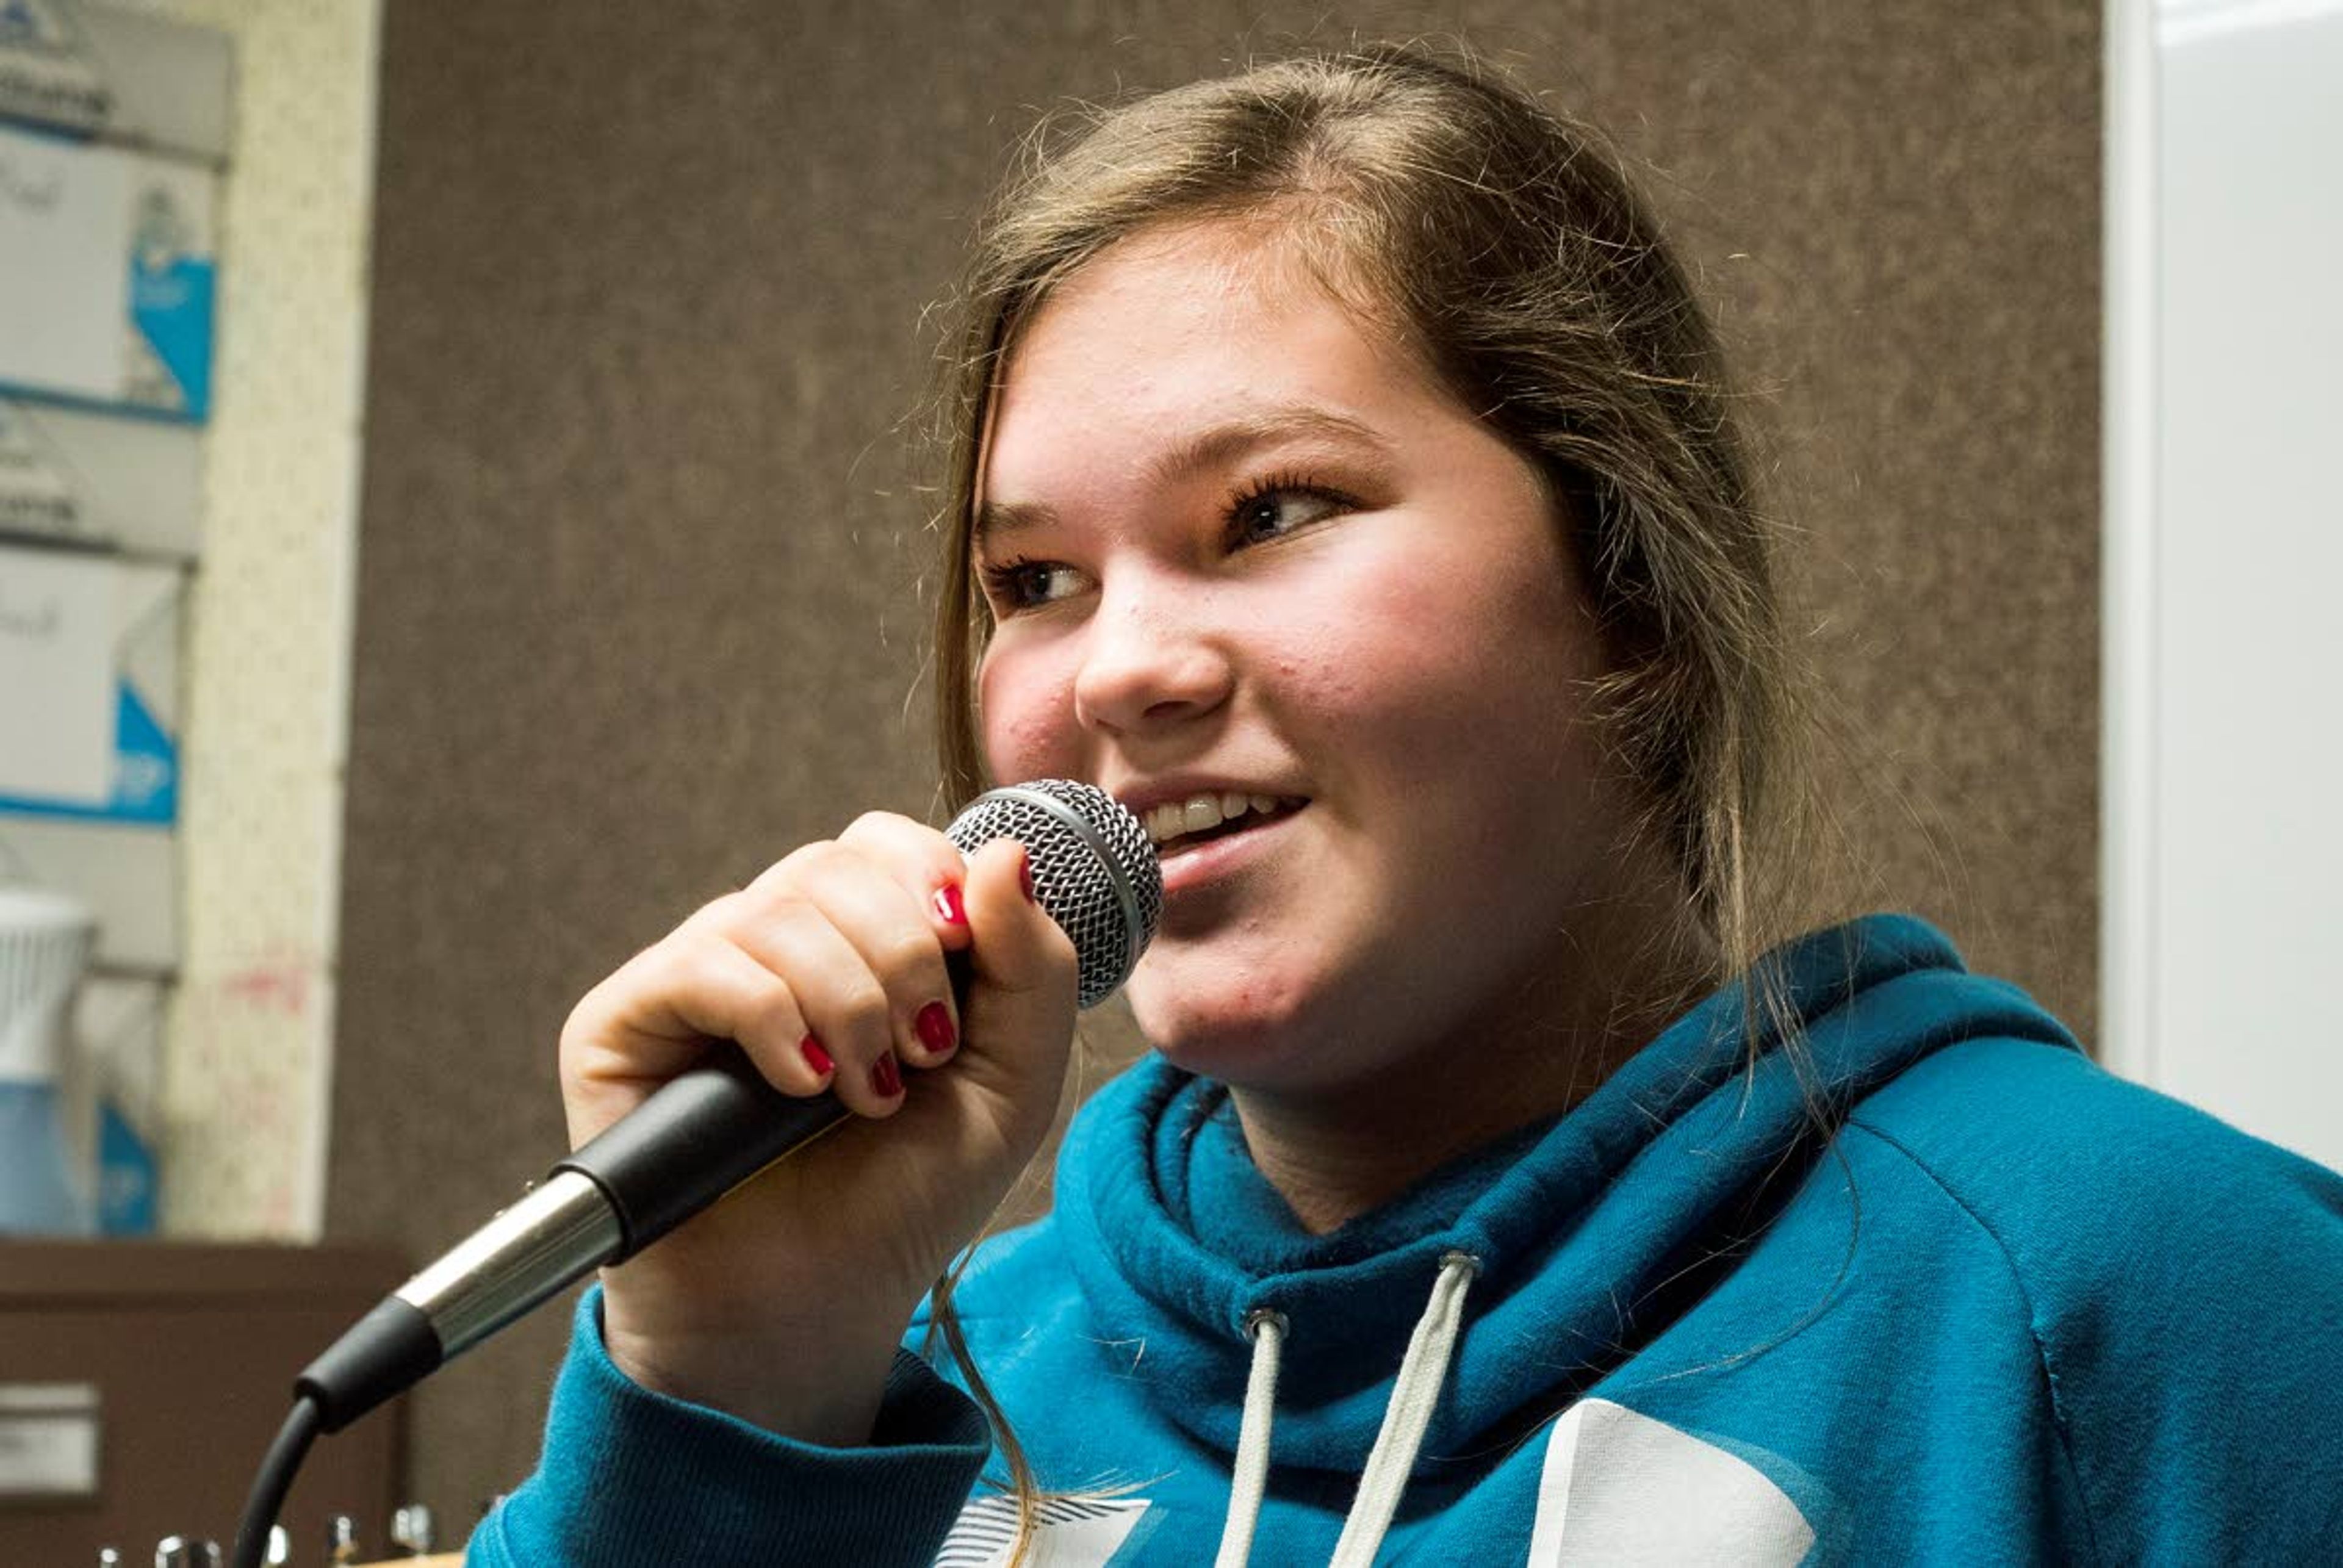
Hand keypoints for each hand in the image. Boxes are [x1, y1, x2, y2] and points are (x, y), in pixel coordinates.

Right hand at [557, 811, 1078, 1441]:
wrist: (812, 1307)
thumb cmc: (903, 1196)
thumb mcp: (1013, 1084)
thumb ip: (1034, 967)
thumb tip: (1007, 851)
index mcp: (855, 939)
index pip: (887, 843)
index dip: (934, 884)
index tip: (964, 967)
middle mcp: (770, 942)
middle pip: (837, 864)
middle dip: (904, 957)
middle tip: (922, 1053)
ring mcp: (694, 977)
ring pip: (777, 911)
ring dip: (847, 1005)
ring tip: (864, 1094)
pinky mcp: (622, 1021)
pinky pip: (701, 965)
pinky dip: (771, 1019)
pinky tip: (799, 1087)